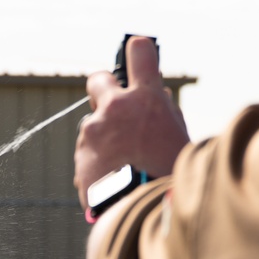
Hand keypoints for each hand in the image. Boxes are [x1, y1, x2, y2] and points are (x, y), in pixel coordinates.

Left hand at [73, 36, 190, 209]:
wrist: (149, 210)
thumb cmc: (171, 173)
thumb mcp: (178, 135)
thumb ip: (161, 112)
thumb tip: (153, 99)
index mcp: (146, 98)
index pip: (140, 53)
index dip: (138, 50)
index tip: (135, 48)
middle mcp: (114, 108)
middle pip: (97, 80)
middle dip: (102, 88)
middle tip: (112, 102)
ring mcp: (93, 132)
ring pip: (94, 127)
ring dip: (104, 139)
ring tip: (125, 165)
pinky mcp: (80, 156)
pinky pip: (89, 155)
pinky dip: (98, 164)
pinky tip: (115, 181)